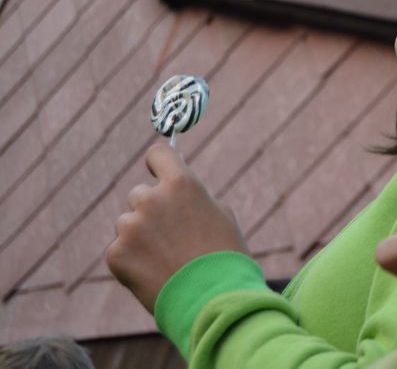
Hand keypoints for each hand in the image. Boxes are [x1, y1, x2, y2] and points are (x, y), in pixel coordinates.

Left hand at [106, 143, 248, 311]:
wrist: (213, 299)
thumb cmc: (225, 255)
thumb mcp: (220, 214)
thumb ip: (193, 196)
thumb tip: (176, 190)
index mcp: (181, 183)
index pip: (157, 154)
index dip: (158, 163)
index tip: (158, 171)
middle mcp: (151, 199)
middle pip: (140, 193)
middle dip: (151, 210)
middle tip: (171, 235)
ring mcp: (130, 226)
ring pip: (128, 223)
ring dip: (141, 236)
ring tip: (165, 259)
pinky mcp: (116, 253)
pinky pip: (120, 250)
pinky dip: (133, 260)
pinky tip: (154, 273)